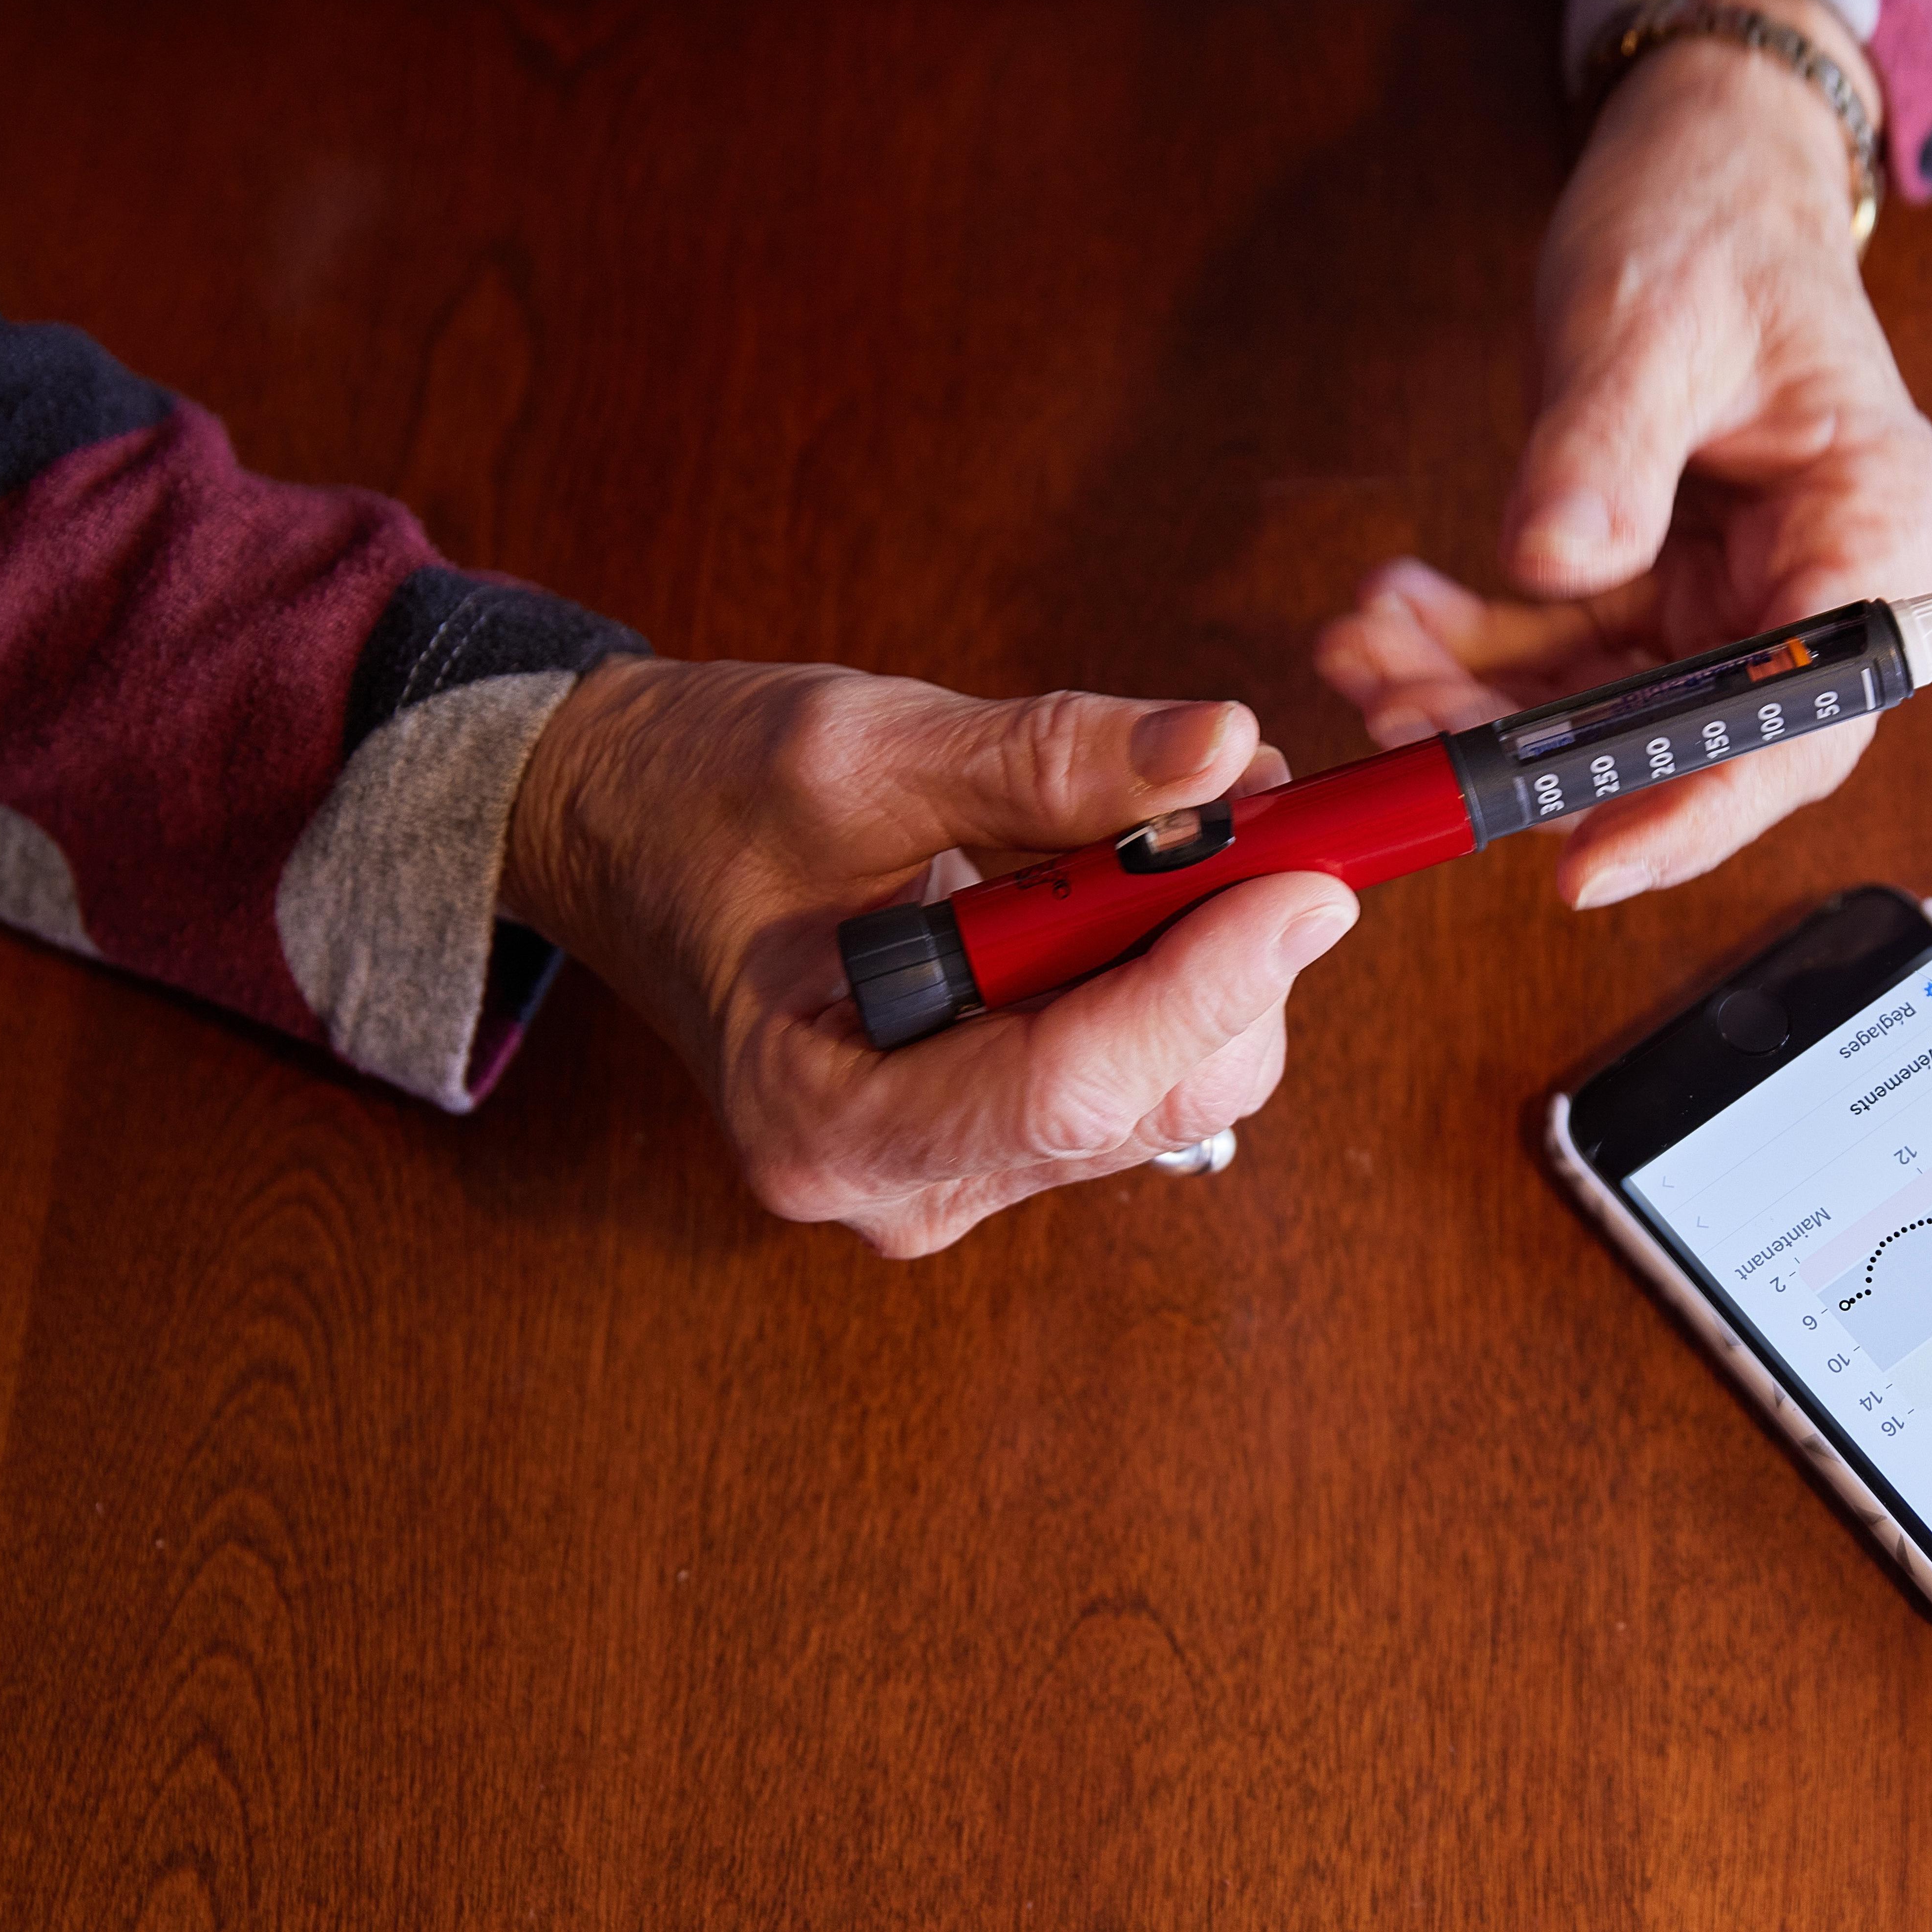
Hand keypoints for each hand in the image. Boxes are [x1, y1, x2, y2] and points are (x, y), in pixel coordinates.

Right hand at [499, 659, 1354, 1252]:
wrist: (618, 826)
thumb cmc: (699, 792)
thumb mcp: (862, 748)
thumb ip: (1047, 759)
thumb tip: (1222, 751)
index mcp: (823, 1121)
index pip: (1073, 1085)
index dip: (1207, 980)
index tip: (1313, 880)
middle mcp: (896, 1183)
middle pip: (1148, 1106)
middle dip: (1229, 962)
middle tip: (1271, 814)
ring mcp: (950, 1171)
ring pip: (1164, 1091)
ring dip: (1207, 952)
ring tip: (1183, 820)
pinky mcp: (993, 1134)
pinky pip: (1134, 1067)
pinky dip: (1167, 964)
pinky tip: (1133, 876)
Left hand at [1316, 0, 1931, 907]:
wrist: (1700, 167)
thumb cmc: (1709, 221)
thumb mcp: (1646, 320)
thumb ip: (1603, 448)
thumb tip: (1555, 562)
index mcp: (1884, 527)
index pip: (1806, 715)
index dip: (1694, 802)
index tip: (1579, 859)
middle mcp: (1833, 585)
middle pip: (1700, 736)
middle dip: (1541, 753)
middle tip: (1404, 733)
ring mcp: (1750, 598)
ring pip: (1612, 713)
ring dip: (1479, 704)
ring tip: (1365, 660)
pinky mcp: (1672, 593)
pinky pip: (1568, 660)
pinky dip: (1474, 653)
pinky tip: (1389, 620)